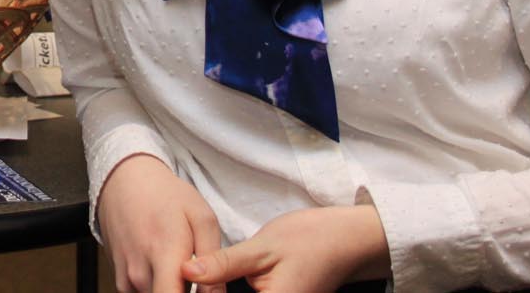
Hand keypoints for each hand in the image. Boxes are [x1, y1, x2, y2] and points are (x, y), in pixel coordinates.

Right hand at [99, 154, 224, 292]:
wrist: (125, 182)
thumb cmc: (167, 196)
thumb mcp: (202, 218)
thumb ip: (214, 261)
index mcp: (164, 254)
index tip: (200, 286)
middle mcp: (140, 272)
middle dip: (186, 291)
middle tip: (194, 269)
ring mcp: (127, 278)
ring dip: (173, 288)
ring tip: (176, 262)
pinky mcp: (120, 281)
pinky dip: (158, 286)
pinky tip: (161, 264)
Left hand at [182, 205, 389, 292]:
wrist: (348, 241)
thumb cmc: (310, 240)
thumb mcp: (262, 248)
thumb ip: (223, 264)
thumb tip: (185, 271)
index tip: (181, 285)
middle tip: (185, 279)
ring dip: (222, 291)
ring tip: (202, 278)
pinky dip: (234, 291)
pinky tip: (219, 284)